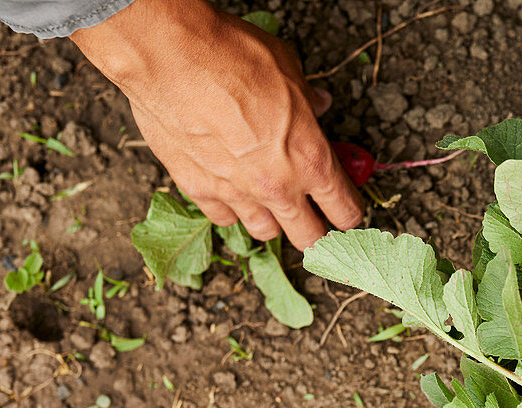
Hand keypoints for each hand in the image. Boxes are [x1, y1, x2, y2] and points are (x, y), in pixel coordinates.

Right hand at [71, 0, 363, 247]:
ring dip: (274, 222)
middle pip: (309, 237)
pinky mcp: (197, 189)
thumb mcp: (289, 71)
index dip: (351, 213)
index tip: (349, 211)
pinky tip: (232, 193)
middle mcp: (277, 188)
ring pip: (265, 232)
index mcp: (310, 161)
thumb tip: (318, 104)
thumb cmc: (234, 58)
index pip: (345, 210)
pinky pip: (223, 217)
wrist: (170, 56)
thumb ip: (308, 99)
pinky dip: (231, 210)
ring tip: (274, 205)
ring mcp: (236, 194)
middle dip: (318, 232)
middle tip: (317, 220)